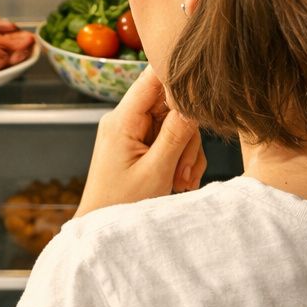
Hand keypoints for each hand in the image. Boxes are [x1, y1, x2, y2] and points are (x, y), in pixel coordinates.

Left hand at [74, 66, 204, 218]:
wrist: (104, 229)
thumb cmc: (121, 205)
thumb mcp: (155, 171)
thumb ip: (176, 134)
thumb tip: (194, 103)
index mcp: (122, 121)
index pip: (152, 78)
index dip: (179, 77)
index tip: (202, 89)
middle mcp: (124, 120)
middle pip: (170, 105)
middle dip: (186, 136)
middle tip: (183, 169)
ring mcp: (131, 132)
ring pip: (175, 124)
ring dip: (185, 153)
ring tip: (179, 181)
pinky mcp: (138, 145)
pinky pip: (169, 140)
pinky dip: (179, 159)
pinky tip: (178, 181)